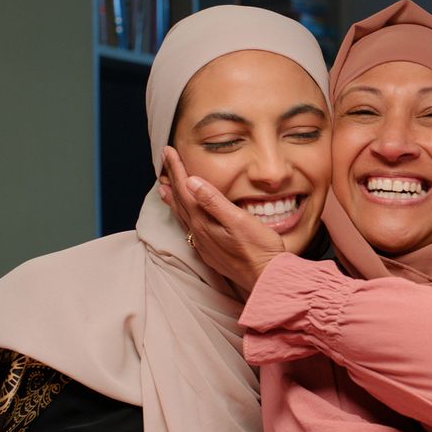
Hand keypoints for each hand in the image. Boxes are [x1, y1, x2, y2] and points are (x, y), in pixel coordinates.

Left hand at [160, 146, 287, 296]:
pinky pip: (190, 229)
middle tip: (164, 162)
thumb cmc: (260, 250)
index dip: (177, 169)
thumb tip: (192, 182)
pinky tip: (187, 218)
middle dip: (172, 180)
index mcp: (204, 222)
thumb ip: (214, 202)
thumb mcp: (240, 221)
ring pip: (183, 216)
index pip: (185, 189)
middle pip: (180, 201)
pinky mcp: (211, 253)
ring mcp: (204, 245)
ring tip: (164, 188)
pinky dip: (184, 216)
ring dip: (174, 200)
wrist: (267, 280)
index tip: (168, 151)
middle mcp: (199, 233)